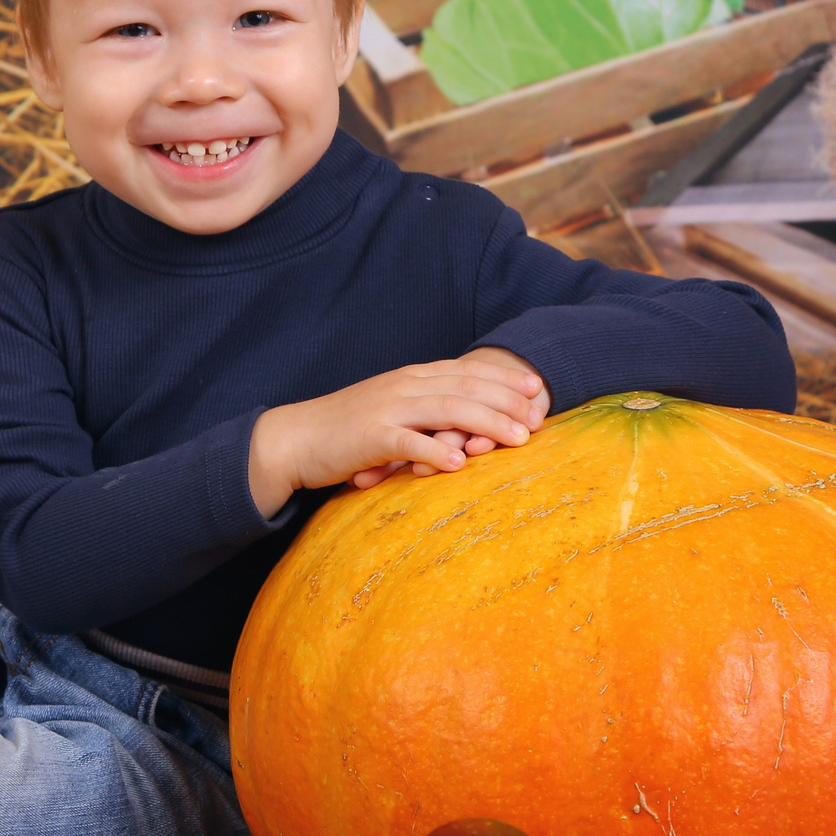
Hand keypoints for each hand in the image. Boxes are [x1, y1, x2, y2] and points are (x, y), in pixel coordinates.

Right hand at [247, 352, 548, 515]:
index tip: (537, 389)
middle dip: (507, 401)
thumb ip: (426, 408)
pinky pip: (409, 442)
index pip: (467, 372)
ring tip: (518, 439)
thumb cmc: (348, 430)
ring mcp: (387, 409)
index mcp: (411, 377)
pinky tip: (460, 463)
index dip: (504, 379)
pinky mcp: (370, 436)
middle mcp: (404, 386)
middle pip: (466, 388)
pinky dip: (436, 450)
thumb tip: (466, 420)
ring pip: (447, 410)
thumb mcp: (392, 409)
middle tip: (539, 418)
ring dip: (487, 423)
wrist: (296, 439)